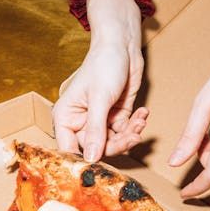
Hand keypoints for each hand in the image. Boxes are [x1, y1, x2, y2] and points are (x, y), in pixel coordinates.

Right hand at [53, 0, 147, 160]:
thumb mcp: (99, 99)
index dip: (85, 159)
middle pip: (96, 149)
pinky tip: (143, 113)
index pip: (70, 149)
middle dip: (116, 144)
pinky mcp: (116, 116)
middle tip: (132, 136)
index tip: (102, 165)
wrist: (122, 45)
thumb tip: (91, 159)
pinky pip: (126, 132)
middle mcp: (81, 122)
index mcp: (66, 118)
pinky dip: (136, 125)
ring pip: (113, 143)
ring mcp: (100, 120)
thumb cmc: (103, 64)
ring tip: (140, 122)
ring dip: (129, 135)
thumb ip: (95, 131)